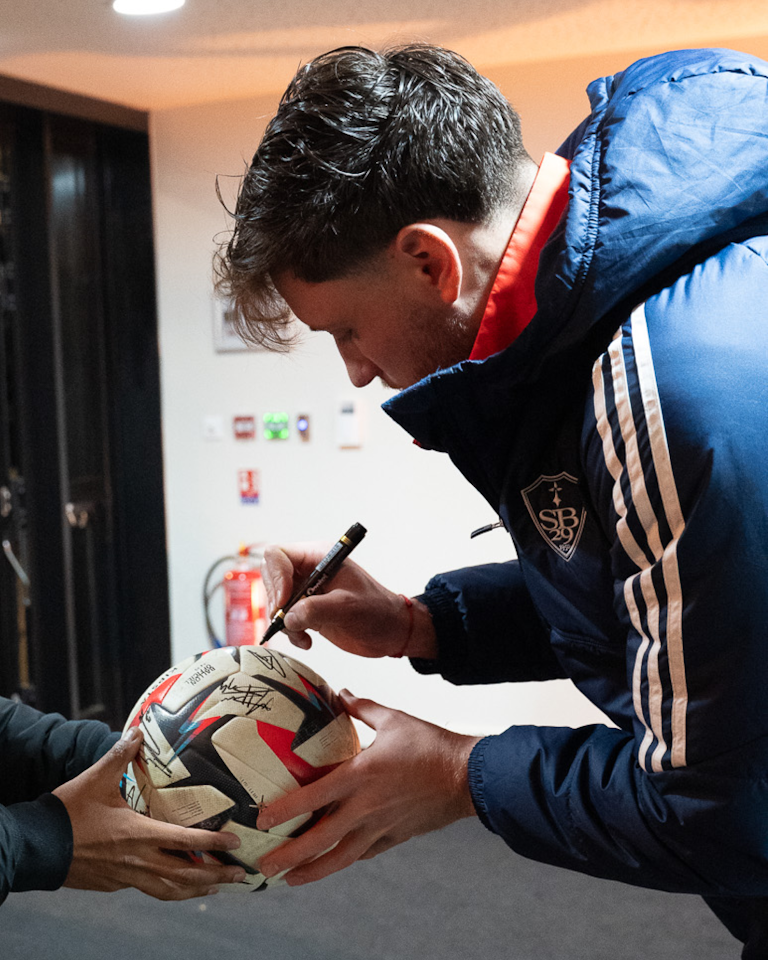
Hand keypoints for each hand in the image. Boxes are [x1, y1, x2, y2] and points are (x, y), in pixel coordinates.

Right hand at [53, 728, 245, 899]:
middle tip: (240, 874)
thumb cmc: (69, 813)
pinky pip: (150, 889)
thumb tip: (137, 731)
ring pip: (169, 889)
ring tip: (217, 887)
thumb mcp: (96, 779)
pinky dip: (170, 889)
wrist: (38, 846)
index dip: (212, 844)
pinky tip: (178, 885)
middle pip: (185, 875)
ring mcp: (126, 876)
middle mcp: (138, 860)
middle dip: (216, 875)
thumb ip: (119, 755)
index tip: (234, 843)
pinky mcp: (115, 884)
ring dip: (196, 889)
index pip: (185, 842)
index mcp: (139, 834)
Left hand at [256, 691, 479, 885]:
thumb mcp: (393, 719)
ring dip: (312, 871)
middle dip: (289, 855)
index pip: (314, 797)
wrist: (466, 776)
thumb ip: (361, 707)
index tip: (260, 818)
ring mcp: (380, 827)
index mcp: (360, 776)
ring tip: (290, 880)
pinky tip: (333, 863)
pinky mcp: (395, 837)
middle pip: (320, 839)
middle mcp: (365, 808)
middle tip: (264, 865)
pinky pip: (364, 853)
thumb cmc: (430, 744)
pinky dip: (345, 859)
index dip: (285, 808)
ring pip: (341, 858)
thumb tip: (339, 692)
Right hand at [261, 542, 436, 657]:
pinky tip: (307, 640)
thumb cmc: (377, 611)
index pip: (278, 556)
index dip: (275, 577)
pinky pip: (284, 619)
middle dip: (276, 602)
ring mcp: (305, 591)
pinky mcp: (305, 611)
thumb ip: (316, 609)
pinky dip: (290, 632)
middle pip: (271, 577)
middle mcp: (308, 571)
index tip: (283, 602)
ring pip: (275, 601)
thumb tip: (288, 617)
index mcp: (318, 557)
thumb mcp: (348, 607)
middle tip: (290, 621)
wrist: (390, 631)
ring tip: (303, 634)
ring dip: (284, 621)